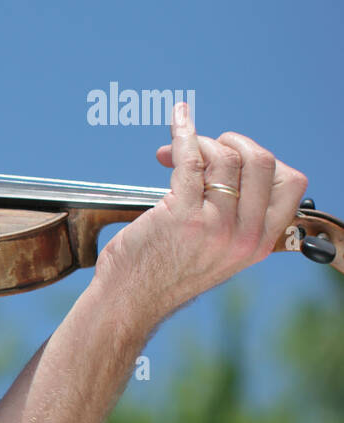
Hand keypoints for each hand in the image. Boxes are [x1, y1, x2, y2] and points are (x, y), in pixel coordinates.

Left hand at [94, 101, 307, 323]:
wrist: (130, 301)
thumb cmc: (163, 272)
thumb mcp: (217, 253)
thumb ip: (234, 220)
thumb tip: (229, 164)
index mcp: (259, 243)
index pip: (291, 184)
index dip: (264, 160)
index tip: (233, 159)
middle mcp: (245, 235)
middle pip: (263, 161)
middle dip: (234, 142)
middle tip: (205, 148)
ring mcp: (216, 226)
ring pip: (227, 157)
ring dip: (202, 141)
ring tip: (177, 148)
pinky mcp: (182, 216)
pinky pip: (191, 160)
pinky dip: (183, 134)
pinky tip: (176, 121)